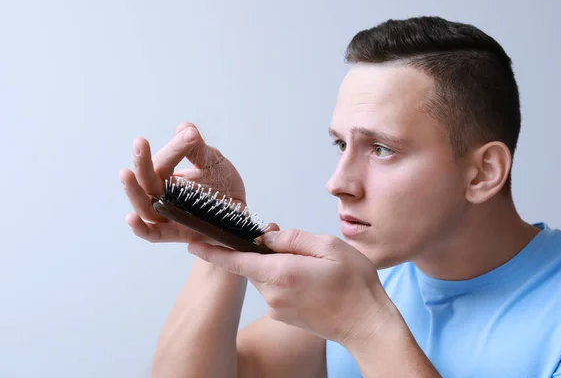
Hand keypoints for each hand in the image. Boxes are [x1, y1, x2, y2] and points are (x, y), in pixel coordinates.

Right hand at [120, 122, 250, 244]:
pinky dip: (141, 229)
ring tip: (125, 173)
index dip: (174, 148)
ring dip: (133, 191)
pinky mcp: (178, 234)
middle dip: (140, 162)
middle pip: (145, 182)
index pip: (163, 162)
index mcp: (168, 177)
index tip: (190, 134)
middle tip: (139, 142)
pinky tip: (131, 219)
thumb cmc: (223, 187)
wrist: (241, 213)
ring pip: (144, 207)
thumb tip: (184, 127)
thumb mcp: (213, 162)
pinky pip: (154, 235)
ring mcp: (169, 216)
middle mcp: (163, 196)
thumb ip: (197, 148)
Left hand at [187, 229, 394, 346]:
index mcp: (281, 273)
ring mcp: (277, 309)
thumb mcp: (329, 246)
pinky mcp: (284, 316)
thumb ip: (292, 238)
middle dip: (262, 249)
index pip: (235, 261)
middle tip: (282, 235)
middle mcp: (273, 294)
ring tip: (309, 262)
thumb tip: (267, 236)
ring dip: (276, 265)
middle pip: (253, 264)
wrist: (367, 325)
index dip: (212, 251)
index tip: (193, 243)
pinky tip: (310, 279)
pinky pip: (275, 290)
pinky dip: (284, 278)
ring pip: (265, 276)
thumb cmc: (355, 284)